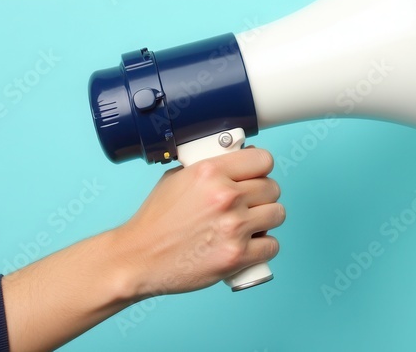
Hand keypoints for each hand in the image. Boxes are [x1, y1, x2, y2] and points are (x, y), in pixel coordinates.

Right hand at [113, 146, 285, 297]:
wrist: (138, 258)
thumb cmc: (156, 221)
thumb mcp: (177, 178)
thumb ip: (211, 167)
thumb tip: (241, 158)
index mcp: (210, 172)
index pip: (263, 160)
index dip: (260, 169)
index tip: (255, 176)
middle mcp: (225, 196)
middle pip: (273, 187)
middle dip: (263, 196)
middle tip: (248, 204)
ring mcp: (234, 227)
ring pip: (277, 214)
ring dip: (266, 220)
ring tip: (250, 224)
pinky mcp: (237, 256)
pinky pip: (272, 245)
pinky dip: (263, 247)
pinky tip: (249, 245)